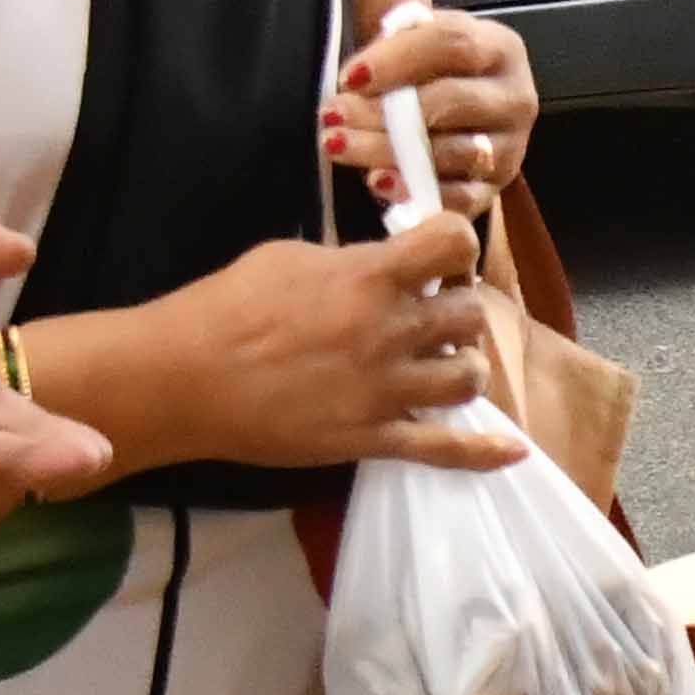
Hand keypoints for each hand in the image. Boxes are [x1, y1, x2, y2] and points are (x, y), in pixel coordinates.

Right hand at [180, 206, 520, 475]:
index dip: (452, 246)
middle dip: (455, 310)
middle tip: (431, 316)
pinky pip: (445, 450)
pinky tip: (511, 451)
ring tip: (442, 366)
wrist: (183, 377)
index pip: (454, 242)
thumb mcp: (289, 258)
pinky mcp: (372, 439)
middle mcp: (391, 332)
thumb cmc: (226, 307)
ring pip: (469, 378)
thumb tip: (378, 264)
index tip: (434, 257)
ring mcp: (386, 391)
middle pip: (468, 314)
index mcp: (370, 277)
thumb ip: (348, 261)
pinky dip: (484, 452)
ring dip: (464, 367)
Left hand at [321, 2, 537, 224]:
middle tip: (332, 114)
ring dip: (387, 151)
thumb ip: (392, 21)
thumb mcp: (416, 35)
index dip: (397, 59)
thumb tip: (361, 31)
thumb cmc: (427, 70)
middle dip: (383, 110)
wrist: (454, 110)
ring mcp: (510, 148)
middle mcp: (515, 98)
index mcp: (499, 48)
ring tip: (338, 145)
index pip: (453, 43)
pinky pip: (458, 199)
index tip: (349, 75)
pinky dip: (415, 191)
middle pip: (452, 100)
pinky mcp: (494, 190)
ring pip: (452, 152)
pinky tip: (375, 181)